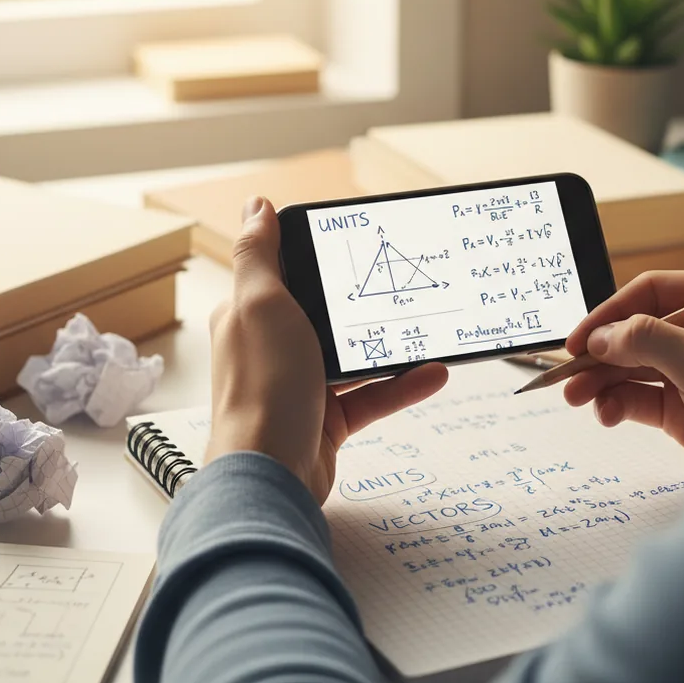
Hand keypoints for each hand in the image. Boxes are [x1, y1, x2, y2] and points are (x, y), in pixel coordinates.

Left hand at [203, 196, 447, 503]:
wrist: (271, 477)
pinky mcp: (326, 419)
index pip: (286, 271)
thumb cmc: (262, 389)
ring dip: (391, 344)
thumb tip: (256, 205)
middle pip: (324, 313)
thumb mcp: (261, 305)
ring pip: (354, 356)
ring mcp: (300, 384)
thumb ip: (259, 254)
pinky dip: (401, 386)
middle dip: (364, 301)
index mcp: (251, 314)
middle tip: (406, 282)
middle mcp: (272, 347)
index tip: (361, 243)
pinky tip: (432, 374)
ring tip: (430, 329)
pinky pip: (371, 395)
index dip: (320, 255)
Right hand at [563, 271, 683, 476]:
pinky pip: (638, 396)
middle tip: (568, 375)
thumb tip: (599, 337)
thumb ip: (648, 341)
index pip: (650, 292)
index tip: (578, 340)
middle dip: (600, 353)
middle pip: (634, 330)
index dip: (610, 313)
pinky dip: (617, 403)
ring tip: (576, 400)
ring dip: (601, 381)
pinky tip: (606, 414)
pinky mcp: (683, 406)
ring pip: (631, 365)